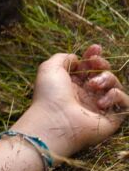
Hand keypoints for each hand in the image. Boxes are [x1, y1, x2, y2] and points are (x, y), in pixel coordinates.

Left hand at [11, 45, 126, 158]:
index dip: (93, 56)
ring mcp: (99, 106)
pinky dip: (116, 96)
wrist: (56, 121)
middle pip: (104, 73)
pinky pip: (124, 101)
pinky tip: (100, 102)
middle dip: (102, 64)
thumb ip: (63, 58)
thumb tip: (77, 58)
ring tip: (93, 86)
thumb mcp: (50, 68)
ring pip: (115, 84)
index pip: (88, 67)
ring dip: (107, 79)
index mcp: (72, 84)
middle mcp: (86, 95)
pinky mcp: (111, 118)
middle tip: (95, 64)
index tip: (95, 48)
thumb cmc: (50, 94)